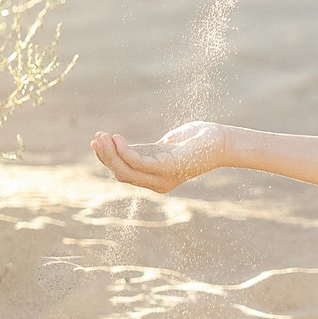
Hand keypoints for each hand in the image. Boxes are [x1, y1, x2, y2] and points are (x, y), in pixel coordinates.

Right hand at [90, 123, 235, 193]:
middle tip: (96, 137)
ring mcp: (164, 177)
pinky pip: (140, 163)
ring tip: (102, 136)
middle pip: (122, 174)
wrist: (221, 141)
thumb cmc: (195, 140)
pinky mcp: (170, 168)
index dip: (107, 159)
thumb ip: (148, 149)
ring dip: (111, 154)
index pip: (124, 172)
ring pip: (127, 171)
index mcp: (155, 177)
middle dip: (105, 156)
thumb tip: (124, 144)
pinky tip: (118, 139)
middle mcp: (158, 182)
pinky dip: (125, 152)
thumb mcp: (166, 146)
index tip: (96, 141)